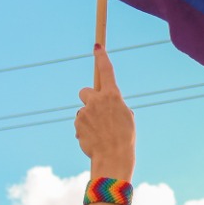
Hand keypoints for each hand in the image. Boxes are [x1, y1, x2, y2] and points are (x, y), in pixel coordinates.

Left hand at [76, 45, 134, 178]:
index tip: (97, 47)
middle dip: (88, 99)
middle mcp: (97, 100)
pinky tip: (93, 139)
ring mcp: (85, 111)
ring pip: (82, 110)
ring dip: (88, 118)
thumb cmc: (124, 138)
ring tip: (99, 133)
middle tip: (95, 112)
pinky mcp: (77, 123)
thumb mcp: (126, 117)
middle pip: (85, 91)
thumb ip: (116, 105)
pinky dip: (84, 129)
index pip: (106, 70)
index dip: (101, 57)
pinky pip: (79, 123)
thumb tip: (106, 104)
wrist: (113, 157)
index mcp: (113, 96)